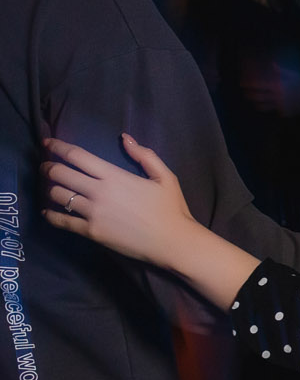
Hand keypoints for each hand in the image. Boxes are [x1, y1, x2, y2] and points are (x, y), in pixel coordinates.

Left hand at [43, 134, 199, 266]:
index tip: (47, 143)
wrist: (172, 241)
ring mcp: (92, 213)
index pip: (77, 156)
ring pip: (57, 195)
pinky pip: (61, 221)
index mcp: (115, 175)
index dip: (57, 146)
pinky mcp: (90, 231)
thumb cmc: (171, 208)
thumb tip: (124, 138)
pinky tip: (48, 211)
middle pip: (60, 174)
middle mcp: (99, 192)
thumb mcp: (165, 176)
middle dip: (48, 167)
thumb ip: (144, 155)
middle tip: (46, 167)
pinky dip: (50, 214)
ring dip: (51, 189)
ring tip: (53, 188)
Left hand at [240, 57, 299, 116]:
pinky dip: (263, 108)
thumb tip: (272, 64)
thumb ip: (281, 71)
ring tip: (251, 98)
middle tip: (245, 91)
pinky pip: (269, 110)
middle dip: (248, 93)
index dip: (249, 83)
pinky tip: (261, 105)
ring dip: (254, 101)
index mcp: (278, 86)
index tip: (243, 82)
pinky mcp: (282, 111)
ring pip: (261, 105)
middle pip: (257, 96)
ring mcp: (279, 105)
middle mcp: (276, 96)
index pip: (258, 85)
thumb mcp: (294, 75)